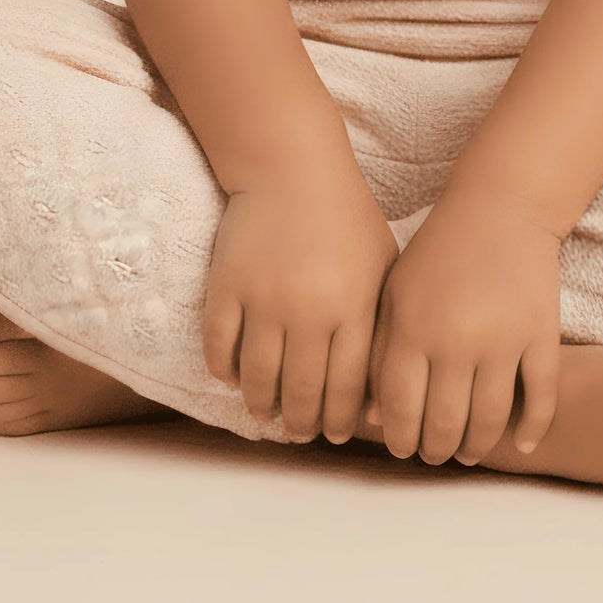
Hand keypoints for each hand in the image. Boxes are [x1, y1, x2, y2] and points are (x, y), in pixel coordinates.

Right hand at [201, 153, 400, 444]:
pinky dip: (226, 372)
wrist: (292, 168)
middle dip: (301, 423)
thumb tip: (380, 388)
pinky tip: (236, 376)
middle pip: (301, 393)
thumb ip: (382, 322)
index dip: (339, 420)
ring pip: (257, 381)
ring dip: (261, 405)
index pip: (346, 388)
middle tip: (299, 430)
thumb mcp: (382, 263)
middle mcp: (309, 309)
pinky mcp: (226, 287)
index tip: (334, 434)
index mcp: (354, 306)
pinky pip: (220, 350)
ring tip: (266, 410)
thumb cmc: (345, 218)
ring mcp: (264, 299)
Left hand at [361, 185, 562, 466]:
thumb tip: (370, 420)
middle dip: (436, 451)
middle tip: (435, 455)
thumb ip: (379, 352)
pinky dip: (533, 427)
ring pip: (490, 420)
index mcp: (412, 327)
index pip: (399, 408)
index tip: (403, 449)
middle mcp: (456, 337)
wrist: (501, 205)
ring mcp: (503, 337)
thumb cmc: (439, 251)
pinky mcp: (542, 333)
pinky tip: (523, 443)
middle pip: (444, 424)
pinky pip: (541, 397)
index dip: (399, 438)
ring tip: (467, 452)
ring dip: (477, 447)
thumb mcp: (395, 292)